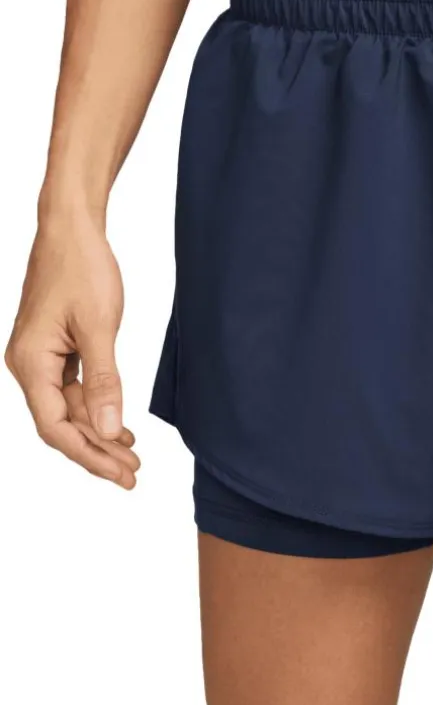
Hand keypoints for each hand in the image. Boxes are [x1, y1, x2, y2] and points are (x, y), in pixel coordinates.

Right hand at [5, 214, 139, 486]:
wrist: (72, 230)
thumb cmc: (82, 269)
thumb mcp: (99, 327)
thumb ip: (104, 381)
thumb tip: (108, 428)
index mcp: (30, 363)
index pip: (55, 427)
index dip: (89, 455)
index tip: (121, 474)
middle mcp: (27, 366)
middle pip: (61, 424)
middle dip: (97, 451)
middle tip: (134, 474)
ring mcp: (40, 358)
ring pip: (68, 410)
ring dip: (99, 433)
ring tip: (132, 455)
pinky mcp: (55, 349)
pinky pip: (72, 390)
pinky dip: (96, 408)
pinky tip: (118, 424)